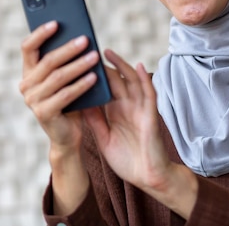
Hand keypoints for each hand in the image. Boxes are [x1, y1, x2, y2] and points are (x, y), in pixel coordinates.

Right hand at [19, 20, 99, 151]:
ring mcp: (33, 100)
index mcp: (28, 72)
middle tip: (86, 40)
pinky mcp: (44, 113)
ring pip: (58, 77)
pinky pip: (65, 95)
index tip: (56, 22)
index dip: (40, 34)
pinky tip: (94, 78)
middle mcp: (26, 85)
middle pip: (47, 61)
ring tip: (94, 57)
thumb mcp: (65, 79)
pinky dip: (81, 85)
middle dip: (68, 49)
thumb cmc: (69, 101)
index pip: (28, 47)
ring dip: (78, 65)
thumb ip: (65, 61)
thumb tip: (80, 36)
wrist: (68, 135)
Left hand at [83, 49, 172, 190]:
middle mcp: (128, 106)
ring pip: (131, 82)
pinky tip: (139, 66)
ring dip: (121, 66)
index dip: (92, 75)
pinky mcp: (151, 116)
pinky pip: (149, 94)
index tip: (77, 62)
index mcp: (116, 111)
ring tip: (107, 52)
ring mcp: (140, 109)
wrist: (146, 178)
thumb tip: (79, 101)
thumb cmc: (127, 160)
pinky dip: (145, 80)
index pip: (103, 88)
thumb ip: (95, 120)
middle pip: (115, 80)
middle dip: (102, 66)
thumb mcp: (104, 138)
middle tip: (87, 50)